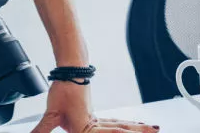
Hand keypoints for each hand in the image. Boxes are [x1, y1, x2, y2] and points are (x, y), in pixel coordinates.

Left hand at [30, 81, 158, 132]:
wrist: (70, 72)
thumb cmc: (63, 90)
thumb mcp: (51, 114)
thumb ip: (42, 129)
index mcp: (85, 128)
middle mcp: (95, 124)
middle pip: (120, 130)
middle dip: (138, 131)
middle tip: (156, 130)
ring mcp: (98, 119)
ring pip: (121, 126)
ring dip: (137, 128)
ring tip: (154, 128)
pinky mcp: (97, 116)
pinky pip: (116, 123)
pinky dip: (127, 125)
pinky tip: (135, 125)